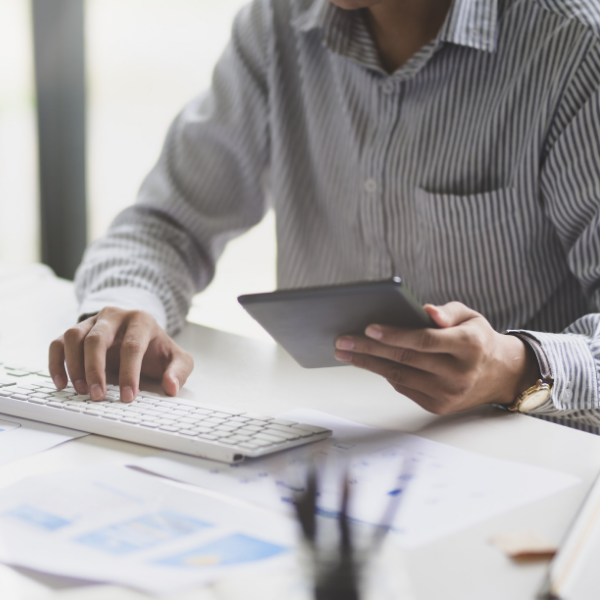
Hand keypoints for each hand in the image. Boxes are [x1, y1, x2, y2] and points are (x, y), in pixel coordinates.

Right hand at [49, 307, 193, 402]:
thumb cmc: (157, 349)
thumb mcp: (177, 358)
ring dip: (74, 365)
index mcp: (141, 320)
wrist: (141, 332)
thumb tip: (171, 388)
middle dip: (95, 370)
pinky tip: (62, 384)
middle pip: (97, 339)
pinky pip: (58, 342)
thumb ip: (179, 371)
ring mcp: (92, 321)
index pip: (132, 346)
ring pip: (74, 336)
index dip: (129, 373)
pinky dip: (56, 362)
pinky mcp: (77, 330)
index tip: (127, 397)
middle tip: (97, 396)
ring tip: (81, 390)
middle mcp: (114, 316)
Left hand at [334, 302, 539, 414]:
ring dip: (368, 363)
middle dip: (369, 349)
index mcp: (470, 345)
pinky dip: (384, 373)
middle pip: (406, 359)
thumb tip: (426, 311)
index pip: (424, 340)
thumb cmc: (477, 339)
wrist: (499, 375)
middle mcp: (460, 373)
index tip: (368, 328)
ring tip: (345, 352)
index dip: (395, 335)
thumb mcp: (471, 317)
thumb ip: (447, 311)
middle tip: (343, 341)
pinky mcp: (438, 406)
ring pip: (399, 376)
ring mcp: (448, 393)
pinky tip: (368, 362)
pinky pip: (404, 387)